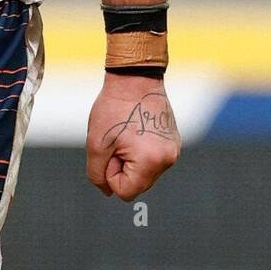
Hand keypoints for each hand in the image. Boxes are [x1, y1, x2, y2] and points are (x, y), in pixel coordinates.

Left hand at [86, 73, 179, 198]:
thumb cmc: (113, 109)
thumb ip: (98, 175)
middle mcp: (169, 160)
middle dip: (122, 166)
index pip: (125, 191)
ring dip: (131, 158)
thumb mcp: (96, 144)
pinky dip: (141, 150)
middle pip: (137, 184)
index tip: (111, 148)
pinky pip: (153, 159)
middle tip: (118, 139)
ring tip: (127, 132)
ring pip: (144, 172)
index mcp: (151, 162)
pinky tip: (137, 128)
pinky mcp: (174, 141)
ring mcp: (174, 150)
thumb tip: (108, 192)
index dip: (111, 173)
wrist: (134, 77)